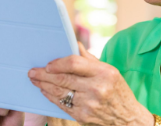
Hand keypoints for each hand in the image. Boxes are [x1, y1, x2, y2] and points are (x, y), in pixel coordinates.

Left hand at [28, 43, 152, 125]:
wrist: (127, 117)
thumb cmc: (117, 90)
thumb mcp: (109, 71)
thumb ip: (89, 59)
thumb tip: (74, 44)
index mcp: (104, 73)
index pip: (75, 64)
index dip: (58, 63)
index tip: (48, 64)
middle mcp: (97, 88)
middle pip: (63, 79)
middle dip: (44, 75)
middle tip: (32, 71)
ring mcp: (89, 104)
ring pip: (59, 92)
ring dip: (44, 85)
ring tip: (35, 80)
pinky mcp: (82, 116)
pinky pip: (62, 105)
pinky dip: (51, 97)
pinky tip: (45, 90)